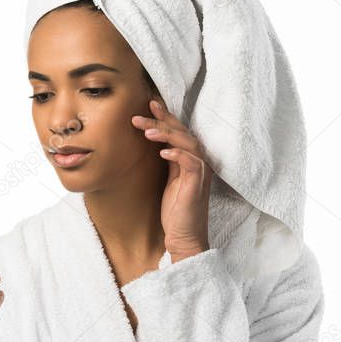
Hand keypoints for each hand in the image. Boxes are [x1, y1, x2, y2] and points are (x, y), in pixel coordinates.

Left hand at [131, 99, 211, 259]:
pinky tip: (162, 152)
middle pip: (182, 133)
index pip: (179, 132)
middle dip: (161, 121)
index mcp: (192, 160)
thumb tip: (155, 143)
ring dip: (167, 135)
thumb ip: (168, 162)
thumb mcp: (169, 181)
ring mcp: (201, 172)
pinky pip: (191, 162)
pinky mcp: (198, 184)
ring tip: (146, 132)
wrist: (184, 237)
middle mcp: (199, 162)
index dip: (166, 117)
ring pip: (187, 143)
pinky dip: (177, 154)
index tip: (150, 105)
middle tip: (139, 116)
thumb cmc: (175, 211)